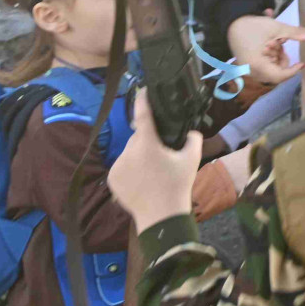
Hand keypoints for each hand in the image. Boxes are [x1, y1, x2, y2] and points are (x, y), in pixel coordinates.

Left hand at [106, 90, 203, 232]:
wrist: (161, 215)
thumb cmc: (178, 185)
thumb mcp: (192, 159)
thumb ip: (193, 139)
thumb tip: (189, 132)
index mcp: (147, 144)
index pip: (143, 116)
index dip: (143, 101)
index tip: (142, 90)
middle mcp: (128, 152)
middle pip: (138, 137)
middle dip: (148, 140)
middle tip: (162, 153)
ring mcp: (118, 166)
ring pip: (130, 152)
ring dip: (139, 154)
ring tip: (152, 170)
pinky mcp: (112, 178)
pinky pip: (122, 165)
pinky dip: (130, 167)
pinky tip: (141, 179)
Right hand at [228, 13, 304, 81]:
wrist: (233, 21)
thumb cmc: (253, 25)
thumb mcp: (277, 28)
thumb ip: (297, 33)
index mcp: (257, 64)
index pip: (279, 76)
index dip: (293, 71)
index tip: (302, 63)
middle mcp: (250, 71)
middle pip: (276, 72)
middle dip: (282, 58)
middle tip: (279, 43)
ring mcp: (247, 69)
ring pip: (271, 69)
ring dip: (276, 57)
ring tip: (272, 42)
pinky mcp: (246, 66)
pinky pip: (263, 66)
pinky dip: (270, 57)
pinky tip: (267, 45)